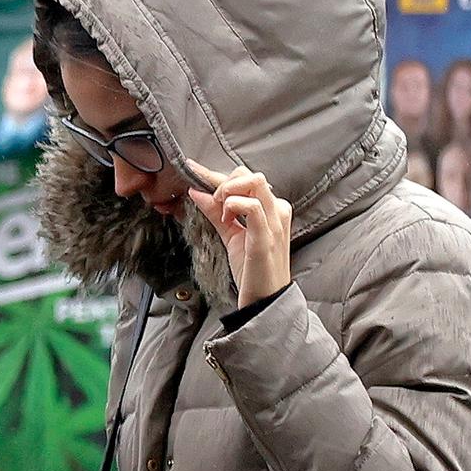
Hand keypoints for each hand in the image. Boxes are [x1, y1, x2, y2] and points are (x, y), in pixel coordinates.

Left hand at [187, 159, 292, 309]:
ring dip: (228, 189)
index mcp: (271, 209)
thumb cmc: (252, 269)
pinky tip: (225, 216)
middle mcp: (277, 211)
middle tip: (211, 201)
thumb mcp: (231, 235)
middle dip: (224, 181)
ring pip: (255, 182)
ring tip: (220, 208)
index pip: (246, 179)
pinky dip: (232, 204)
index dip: (215, 174)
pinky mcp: (266, 238)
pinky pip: (252, 207)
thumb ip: (215, 213)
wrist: (265, 301)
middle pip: (251, 175)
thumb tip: (196, 192)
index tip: (193, 170)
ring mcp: (274, 223)